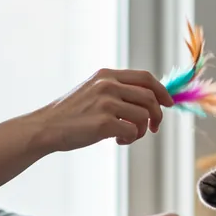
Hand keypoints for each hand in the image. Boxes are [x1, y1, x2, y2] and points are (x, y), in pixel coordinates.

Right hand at [25, 68, 173, 152]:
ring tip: (126, 136)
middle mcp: (108, 85)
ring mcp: (106, 103)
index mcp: (107, 75)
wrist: (47, 127)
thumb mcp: (93, 91)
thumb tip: (150, 98)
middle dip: (157, 115)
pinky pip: (133, 131)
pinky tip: (117, 140)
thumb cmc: (72, 114)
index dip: (162, 91)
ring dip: (141, 131)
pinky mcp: (104, 122)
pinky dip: (130, 139)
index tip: (168, 104)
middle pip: (150, 97)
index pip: (145, 77)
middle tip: (154, 128)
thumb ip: (117, 90)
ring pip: (144, 116)